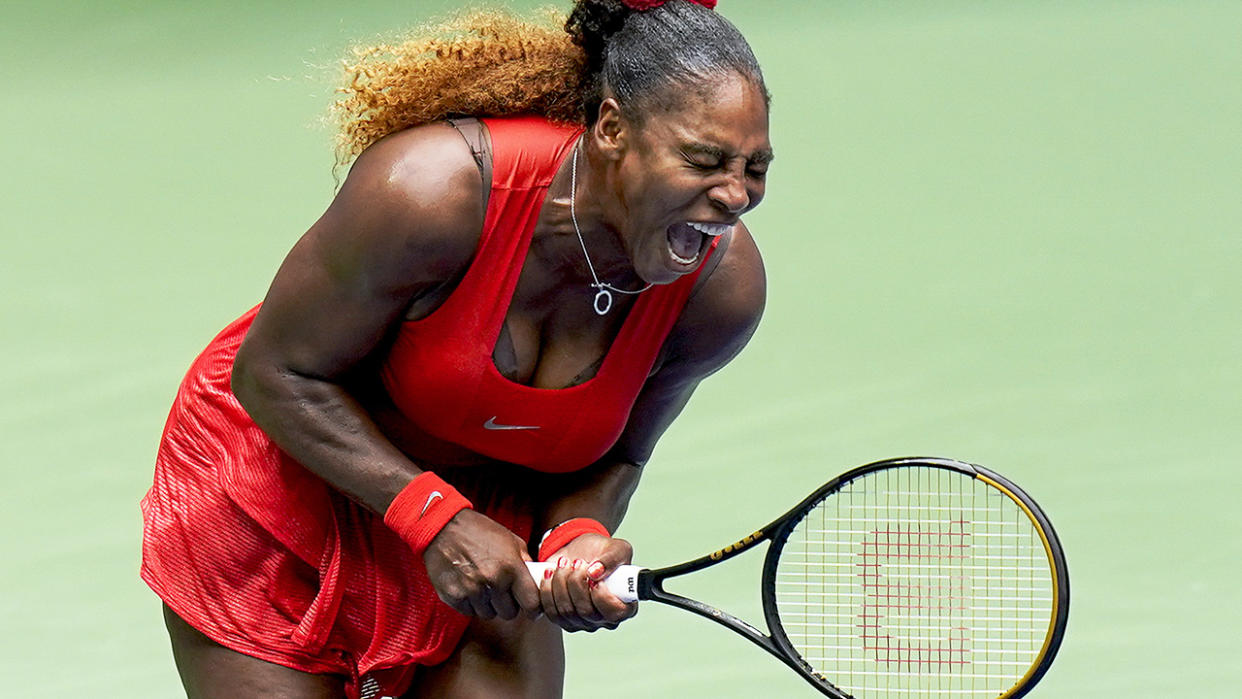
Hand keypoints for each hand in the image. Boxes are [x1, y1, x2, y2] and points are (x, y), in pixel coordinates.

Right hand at [423, 509, 541, 619]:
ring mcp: (472, 591)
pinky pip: (469, 612)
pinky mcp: (454, 597)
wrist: (443, 527)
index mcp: (511, 567)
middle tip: (501, 590)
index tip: (532, 609)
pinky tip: (467, 585)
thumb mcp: (509, 539)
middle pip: (510, 613)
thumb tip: (535, 580)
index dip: (533, 608)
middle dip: (508, 604)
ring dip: (488, 604)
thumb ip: (524, 561)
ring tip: (482, 584)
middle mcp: (493, 582)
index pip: (531, 603)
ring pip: (489, 614)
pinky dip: (470, 603)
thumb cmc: (477, 531)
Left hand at [538, 534, 636, 631]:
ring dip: (561, 583)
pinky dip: (547, 591)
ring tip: (564, 564)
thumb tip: (596, 572)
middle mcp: (604, 618)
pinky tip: (550, 574)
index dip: (602, 597)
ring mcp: (583, 622)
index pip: (615, 614)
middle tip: (577, 562)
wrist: (579, 552)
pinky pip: (551, 612)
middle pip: (587, 612)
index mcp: (625, 605)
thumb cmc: (603, 553)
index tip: (594, 578)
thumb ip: (612, 559)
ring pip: (566, 612)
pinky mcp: (563, 619)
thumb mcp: (617, 548)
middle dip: (577, 583)